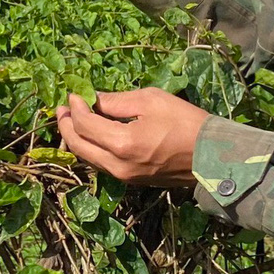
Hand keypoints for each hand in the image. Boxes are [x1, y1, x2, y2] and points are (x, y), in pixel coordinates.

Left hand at [56, 88, 206, 183]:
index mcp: (122, 144)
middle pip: (78, 145)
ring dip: (76, 138)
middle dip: (66, 125)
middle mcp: (117, 165)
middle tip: (62, 108)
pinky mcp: (131, 180)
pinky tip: (92, 133)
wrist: (212, 156)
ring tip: (72, 119)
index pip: (84, 125)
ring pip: (87, 158)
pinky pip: (101, 164)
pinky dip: (91, 148)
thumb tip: (92, 98)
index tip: (74, 93)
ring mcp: (123, 177)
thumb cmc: (185, 122)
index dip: (75, 107)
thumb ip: (116, 100)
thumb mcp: (151, 101)